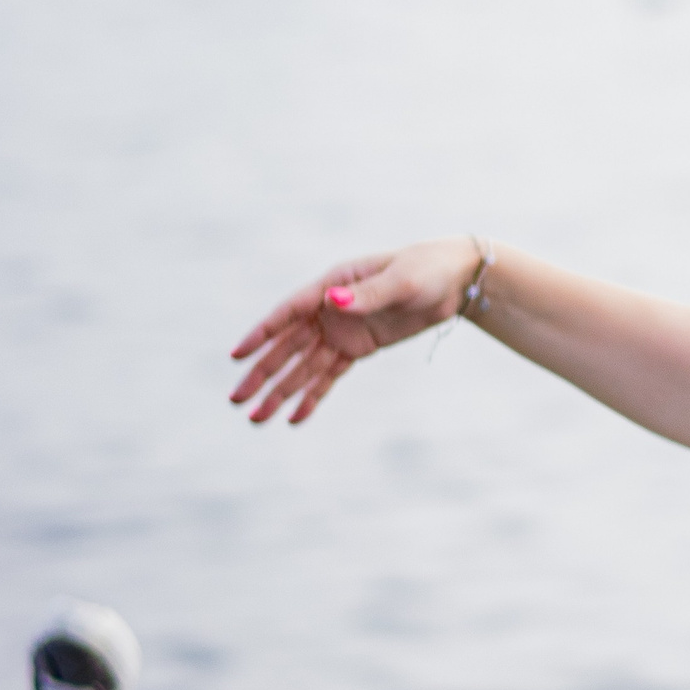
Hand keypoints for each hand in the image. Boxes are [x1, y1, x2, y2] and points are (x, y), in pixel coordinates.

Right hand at [227, 237, 483, 424]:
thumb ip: (367, 294)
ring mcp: (342, 331)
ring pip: (303, 366)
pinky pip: (329, 376)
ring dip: (280, 392)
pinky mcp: (358, 348)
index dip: (261, 335)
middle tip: (235, 400)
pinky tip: (294, 418)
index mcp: (333, 285)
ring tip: (256, 419)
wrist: (454, 281)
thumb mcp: (401, 281)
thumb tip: (332, 301)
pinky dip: (311, 396)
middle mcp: (329, 309)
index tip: (236, 356)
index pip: (288, 313)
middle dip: (261, 373)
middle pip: (287, 347)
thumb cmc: (425, 270)